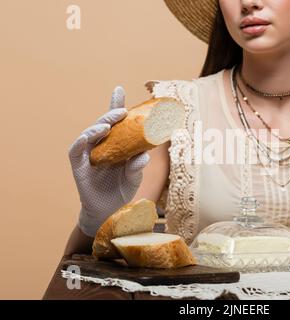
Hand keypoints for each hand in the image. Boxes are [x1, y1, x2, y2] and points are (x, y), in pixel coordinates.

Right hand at [68, 87, 150, 236]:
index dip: (115, 104)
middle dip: (111, 114)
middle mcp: (100, 146)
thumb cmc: (121, 189)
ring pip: (89, 133)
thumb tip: (144, 155)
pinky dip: (84, 139)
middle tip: (122, 110)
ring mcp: (87, 154)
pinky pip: (76, 149)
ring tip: (110, 122)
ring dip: (99, 125)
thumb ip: (138, 165)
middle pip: (103, 124)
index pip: (114, 122)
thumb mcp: (134, 175)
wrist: (110, 212)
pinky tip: (95, 134)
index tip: (119, 88)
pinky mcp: (77, 165)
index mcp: (114, 144)